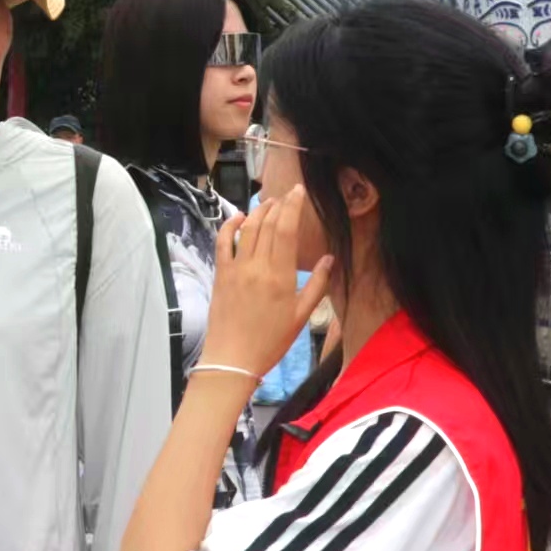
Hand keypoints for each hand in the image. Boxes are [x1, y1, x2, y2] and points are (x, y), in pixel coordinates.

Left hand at [203, 185, 332, 380]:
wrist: (233, 358)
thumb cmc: (271, 341)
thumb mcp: (302, 316)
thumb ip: (317, 284)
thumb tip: (329, 258)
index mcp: (280, 275)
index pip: (286, 230)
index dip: (293, 206)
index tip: (298, 192)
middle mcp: (257, 266)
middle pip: (267, 225)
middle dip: (278, 205)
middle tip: (286, 196)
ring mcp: (235, 268)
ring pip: (246, 229)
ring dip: (257, 211)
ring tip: (268, 203)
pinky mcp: (220, 274)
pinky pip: (222, 242)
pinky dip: (229, 225)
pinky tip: (237, 217)